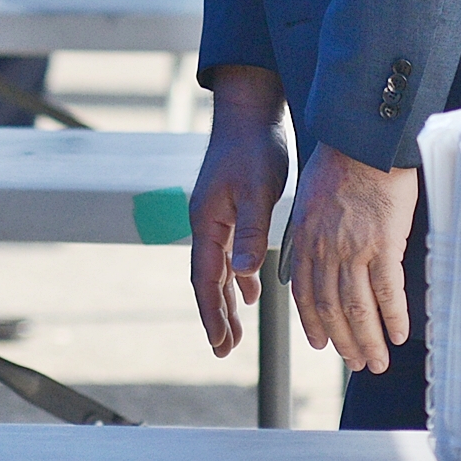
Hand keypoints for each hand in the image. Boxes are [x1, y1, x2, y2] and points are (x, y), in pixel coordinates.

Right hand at [188, 69, 291, 358]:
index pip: (205, 279)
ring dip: (225, 299)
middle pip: (208, 279)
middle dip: (216, 314)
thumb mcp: (256, 191)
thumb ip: (251, 233)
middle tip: (225, 349)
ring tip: (234, 330)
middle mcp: (206, 222)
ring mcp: (216, 215)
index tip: (219, 344)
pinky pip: (229, 251)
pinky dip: (237, 275)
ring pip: (218, 267)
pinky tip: (249, 289)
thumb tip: (243, 276)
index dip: (211, 313)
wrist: (249, 111)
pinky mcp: (229, 207)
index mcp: (207, 222)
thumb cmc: (253, 148)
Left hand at [285, 140, 419, 370]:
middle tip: (358, 363)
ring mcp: (353, 249)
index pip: (303, 293)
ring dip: (368, 340)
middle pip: (330, 308)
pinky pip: (387, 292)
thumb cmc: (342, 159)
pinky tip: (400, 334)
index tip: (322, 343)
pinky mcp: (383, 244)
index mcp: (304, 238)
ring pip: (357, 308)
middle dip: (344, 341)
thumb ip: (312, 228)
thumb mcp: (312, 195)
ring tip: (377, 361)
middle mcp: (324, 249)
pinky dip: (393, 317)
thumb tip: (316, 249)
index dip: (313, 322)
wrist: (365, 138)